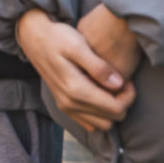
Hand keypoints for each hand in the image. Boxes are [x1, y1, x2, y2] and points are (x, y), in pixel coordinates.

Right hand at [15, 9, 135, 132]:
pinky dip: (99, 114)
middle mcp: (69, 103)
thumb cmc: (58, 37)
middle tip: (121, 83)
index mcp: (75, 89)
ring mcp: (65, 106)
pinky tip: (99, 94)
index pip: (115, 108)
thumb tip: (118, 84)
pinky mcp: (63, 105)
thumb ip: (98, 67)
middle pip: (111, 119)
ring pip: (101, 124)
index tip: (128, 80)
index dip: (128, 96)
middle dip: (122, 103)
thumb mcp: (79, 45)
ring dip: (111, 110)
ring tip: (110, 89)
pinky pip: (88, 123)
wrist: (34, 37)